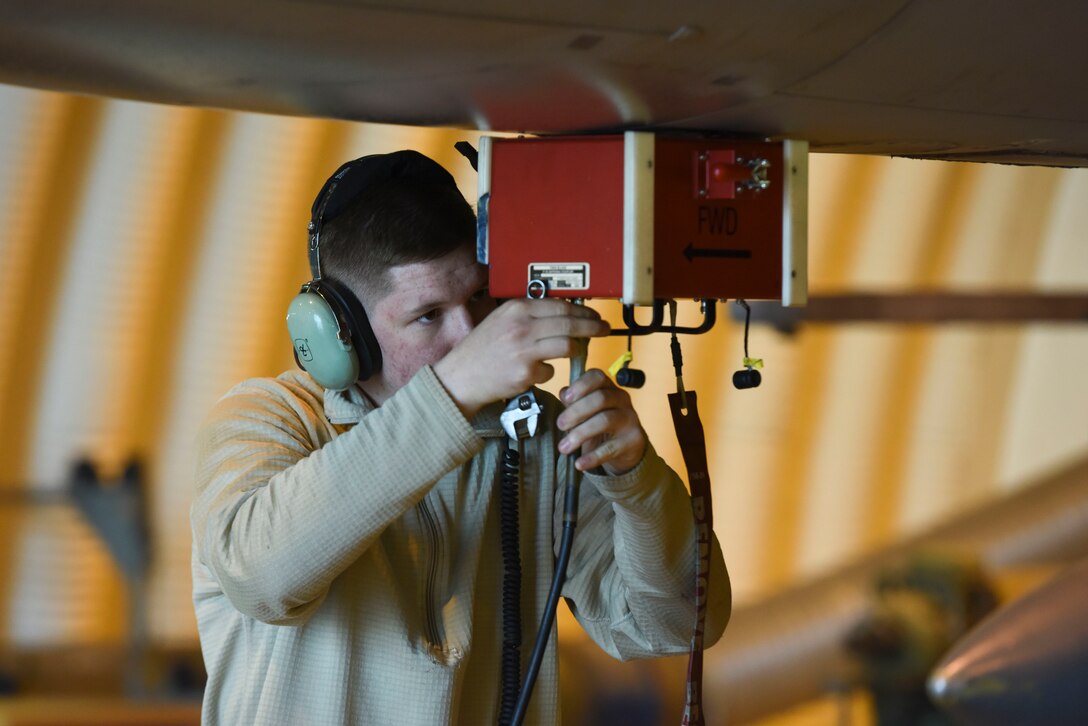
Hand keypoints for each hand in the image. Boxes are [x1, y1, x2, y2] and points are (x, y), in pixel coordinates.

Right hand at [434, 299, 609, 417]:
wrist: (460, 377)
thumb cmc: (481, 349)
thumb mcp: (501, 320)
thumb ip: (528, 315)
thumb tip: (563, 311)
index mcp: (516, 309)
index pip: (561, 305)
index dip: (583, 311)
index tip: (594, 315)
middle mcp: (521, 326)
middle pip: (570, 323)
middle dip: (592, 327)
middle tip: (603, 329)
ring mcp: (524, 350)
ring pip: (567, 346)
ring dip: (576, 349)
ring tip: (577, 351)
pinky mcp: (525, 373)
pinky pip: (550, 371)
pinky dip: (548, 372)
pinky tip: (536, 372)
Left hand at [556, 369, 646, 474]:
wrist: (627, 447)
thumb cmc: (601, 423)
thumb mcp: (586, 411)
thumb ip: (574, 402)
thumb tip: (563, 392)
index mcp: (608, 387)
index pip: (597, 377)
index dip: (581, 385)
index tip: (565, 398)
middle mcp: (621, 399)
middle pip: (600, 398)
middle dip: (576, 411)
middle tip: (560, 425)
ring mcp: (630, 419)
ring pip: (605, 420)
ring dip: (580, 434)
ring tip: (564, 448)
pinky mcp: (633, 440)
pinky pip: (610, 448)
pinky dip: (593, 457)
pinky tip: (579, 464)